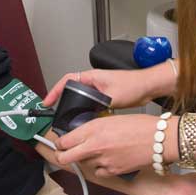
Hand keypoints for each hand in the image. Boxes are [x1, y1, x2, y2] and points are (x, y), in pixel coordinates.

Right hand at [43, 67, 167, 109]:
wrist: (148, 86)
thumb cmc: (133, 85)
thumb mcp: (112, 96)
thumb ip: (97, 103)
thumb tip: (84, 113)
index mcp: (92, 76)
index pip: (66, 80)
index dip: (54, 91)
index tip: (47, 102)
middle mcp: (93, 80)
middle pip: (71, 88)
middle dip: (61, 99)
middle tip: (53, 111)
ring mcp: (99, 87)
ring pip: (80, 96)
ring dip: (72, 104)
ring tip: (65, 116)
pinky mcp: (105, 94)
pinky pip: (89, 101)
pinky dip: (84, 108)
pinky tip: (84, 118)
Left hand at [54, 114, 157, 174]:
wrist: (159, 139)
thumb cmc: (138, 124)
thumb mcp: (110, 119)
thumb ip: (93, 127)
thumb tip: (81, 133)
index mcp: (93, 128)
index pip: (64, 140)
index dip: (60, 142)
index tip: (61, 142)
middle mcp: (94, 146)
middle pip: (64, 157)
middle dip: (62, 156)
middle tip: (65, 152)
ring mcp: (102, 161)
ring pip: (82, 165)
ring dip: (84, 160)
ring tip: (96, 152)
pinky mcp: (112, 172)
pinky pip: (98, 172)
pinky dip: (100, 167)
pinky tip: (108, 159)